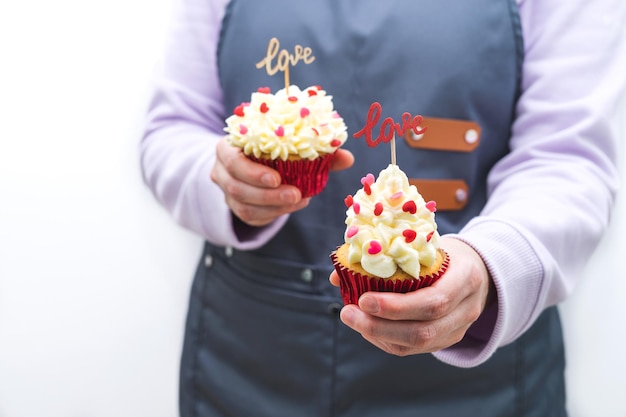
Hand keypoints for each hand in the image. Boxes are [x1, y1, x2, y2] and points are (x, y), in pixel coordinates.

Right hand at [211, 138, 353, 225]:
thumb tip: (347, 157)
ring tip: (299, 201)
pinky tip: (292, 207)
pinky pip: (252, 217)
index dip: (252, 171)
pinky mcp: (237, 208)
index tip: (277, 178)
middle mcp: (221, 171)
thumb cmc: (273, 147)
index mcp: (228, 147)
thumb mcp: (289, 144)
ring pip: (244, 206)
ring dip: (273, 207)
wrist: (252, 160)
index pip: (231, 159)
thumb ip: (317, 150)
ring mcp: (226, 192)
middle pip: (237, 187)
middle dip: (268, 194)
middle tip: (295, 194)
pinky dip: (273, 214)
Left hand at [329, 236, 493, 354]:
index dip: (397, 306)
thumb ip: (388, 254)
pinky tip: (367, 326)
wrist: (478, 270)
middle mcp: (467, 309)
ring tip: (351, 318)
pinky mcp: (446, 340)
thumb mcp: (425, 244)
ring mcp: (458, 329)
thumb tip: (340, 272)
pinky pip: (413, 348)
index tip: (364, 299)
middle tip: (348, 313)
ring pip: (417, 345)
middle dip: (380, 326)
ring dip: (378, 335)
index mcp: (466, 278)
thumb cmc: (444, 252)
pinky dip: (385, 339)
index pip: (434, 300)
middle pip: (423, 331)